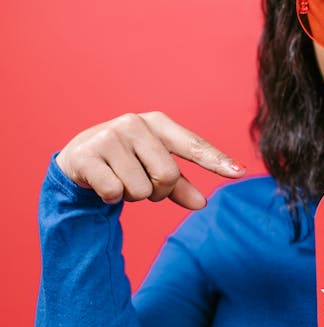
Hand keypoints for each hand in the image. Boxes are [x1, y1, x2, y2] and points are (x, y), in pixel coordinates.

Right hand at [55, 111, 245, 210]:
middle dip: (157, 191)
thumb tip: (202, 203)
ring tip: (119, 179)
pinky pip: (114, 192)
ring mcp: (109, 136)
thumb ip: (180, 186)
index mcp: (158, 123)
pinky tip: (101, 183)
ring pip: (140, 189)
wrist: (80, 157)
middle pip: (167, 176)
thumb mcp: (155, 170)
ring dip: (132, 195)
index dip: (217, 161)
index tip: (239, 172)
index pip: (194, 145)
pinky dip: (110, 197)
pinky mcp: (87, 154)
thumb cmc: (127, 161)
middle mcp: (135, 123)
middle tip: (141, 182)